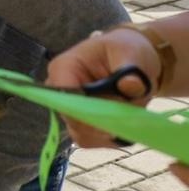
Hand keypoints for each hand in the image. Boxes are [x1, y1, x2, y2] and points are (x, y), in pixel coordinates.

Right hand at [47, 27, 159, 145]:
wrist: (130, 59)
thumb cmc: (125, 50)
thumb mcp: (131, 53)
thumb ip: (131, 70)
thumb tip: (130, 86)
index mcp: (63, 68)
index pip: (63, 99)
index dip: (87, 113)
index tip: (114, 119)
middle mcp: (58, 91)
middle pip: (72, 120)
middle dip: (103, 123)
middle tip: (128, 116)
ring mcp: (68, 108)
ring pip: (81, 134)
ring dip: (109, 131)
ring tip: (128, 116)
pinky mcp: (80, 122)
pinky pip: (90, 140)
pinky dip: (109, 138)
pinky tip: (123, 124)